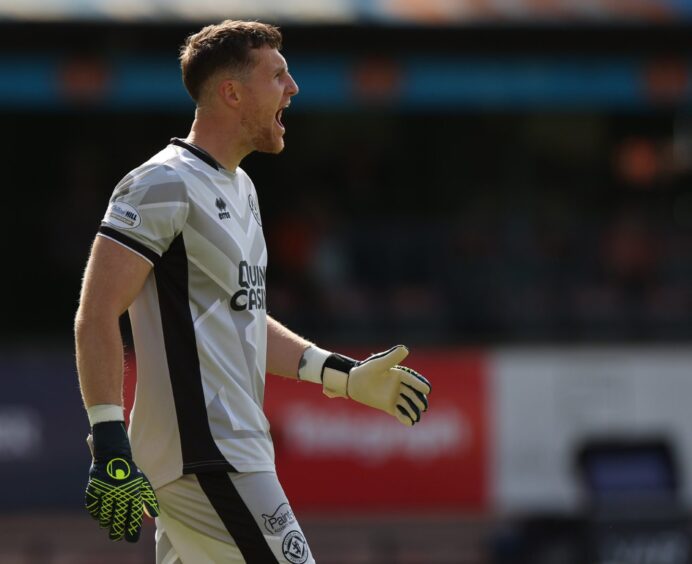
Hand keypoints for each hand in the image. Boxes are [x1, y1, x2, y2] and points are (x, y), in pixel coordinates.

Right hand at [84, 421, 158, 541]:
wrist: (113, 455)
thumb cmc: (130, 472)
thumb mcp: (142, 482)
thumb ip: (149, 499)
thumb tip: (154, 514)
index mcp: (134, 492)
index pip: (133, 517)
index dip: (132, 531)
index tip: (131, 539)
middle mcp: (120, 493)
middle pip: (117, 521)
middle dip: (117, 532)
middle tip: (116, 537)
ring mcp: (106, 491)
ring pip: (104, 517)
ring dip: (106, 522)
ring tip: (109, 523)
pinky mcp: (93, 489)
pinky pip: (93, 509)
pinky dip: (96, 514)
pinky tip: (99, 514)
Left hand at [323, 345, 431, 425]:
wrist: (353, 383)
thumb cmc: (365, 370)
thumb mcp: (378, 363)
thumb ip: (391, 358)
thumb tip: (405, 349)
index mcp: (399, 374)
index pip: (412, 380)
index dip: (419, 384)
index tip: (427, 390)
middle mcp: (399, 385)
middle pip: (412, 393)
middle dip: (419, 400)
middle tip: (424, 406)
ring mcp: (395, 396)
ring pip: (407, 404)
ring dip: (413, 410)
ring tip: (416, 417)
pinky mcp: (389, 406)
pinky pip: (399, 412)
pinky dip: (405, 417)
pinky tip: (409, 422)